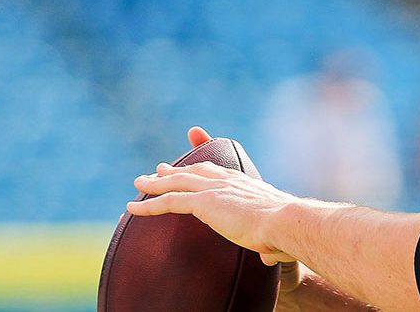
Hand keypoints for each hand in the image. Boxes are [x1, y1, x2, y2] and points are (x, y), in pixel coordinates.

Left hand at [127, 126, 299, 263]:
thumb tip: (270, 258)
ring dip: (155, 183)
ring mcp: (215, 189)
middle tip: (158, 170)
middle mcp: (229, 181)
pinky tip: (132, 207)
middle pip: (194, 170)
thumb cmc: (287, 232)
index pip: (218, 169)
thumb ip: (269, 245)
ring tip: (139, 183)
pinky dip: (148, 204)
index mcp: (245, 184)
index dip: (202, 164)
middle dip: (175, 170)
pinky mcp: (204, 202)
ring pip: (177, 182)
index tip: (192, 161)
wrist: (286, 222)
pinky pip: (168, 201)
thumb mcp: (276, 234)